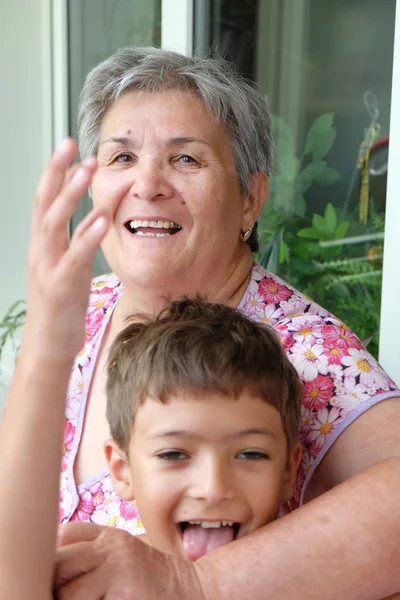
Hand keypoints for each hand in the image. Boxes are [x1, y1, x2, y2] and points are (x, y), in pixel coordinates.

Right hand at [23, 138, 108, 362]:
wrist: (49, 344)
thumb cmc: (61, 306)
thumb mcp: (69, 267)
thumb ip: (79, 241)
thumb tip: (95, 218)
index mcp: (42, 245)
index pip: (44, 200)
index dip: (54, 172)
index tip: (68, 147)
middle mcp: (40, 251)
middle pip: (44, 203)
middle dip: (57, 172)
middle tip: (72, 146)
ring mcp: (48, 267)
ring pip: (54, 224)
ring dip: (71, 195)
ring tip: (87, 171)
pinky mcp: (62, 285)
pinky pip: (75, 256)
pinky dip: (88, 235)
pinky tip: (102, 218)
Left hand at [54, 523, 204, 599]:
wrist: (189, 591)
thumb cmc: (148, 579)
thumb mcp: (120, 554)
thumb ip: (90, 551)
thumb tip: (49, 564)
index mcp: (107, 537)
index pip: (63, 536)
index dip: (52, 556)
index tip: (59, 576)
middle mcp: (110, 549)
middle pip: (59, 562)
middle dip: (55, 584)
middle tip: (63, 594)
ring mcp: (117, 572)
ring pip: (68, 593)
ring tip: (93, 599)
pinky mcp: (123, 595)